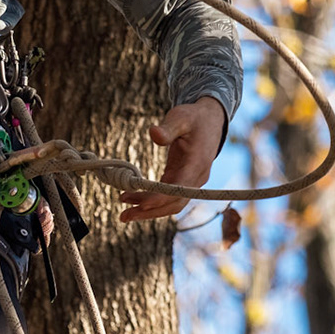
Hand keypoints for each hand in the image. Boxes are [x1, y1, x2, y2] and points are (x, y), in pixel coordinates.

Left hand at [118, 97, 227, 222]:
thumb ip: (168, 128)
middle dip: (149, 211)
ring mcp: (191, 182)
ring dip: (149, 211)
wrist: (210, 121)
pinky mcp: (183, 180)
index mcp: (197, 163)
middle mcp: (196, 178)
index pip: (179, 188)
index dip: (160, 198)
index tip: (141, 204)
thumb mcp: (181, 117)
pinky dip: (152, 201)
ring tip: (125, 214)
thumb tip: (153, 133)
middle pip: (174, 203)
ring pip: (171, 204)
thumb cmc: (194, 118)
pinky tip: (134, 200)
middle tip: (124, 216)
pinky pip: (168, 197)